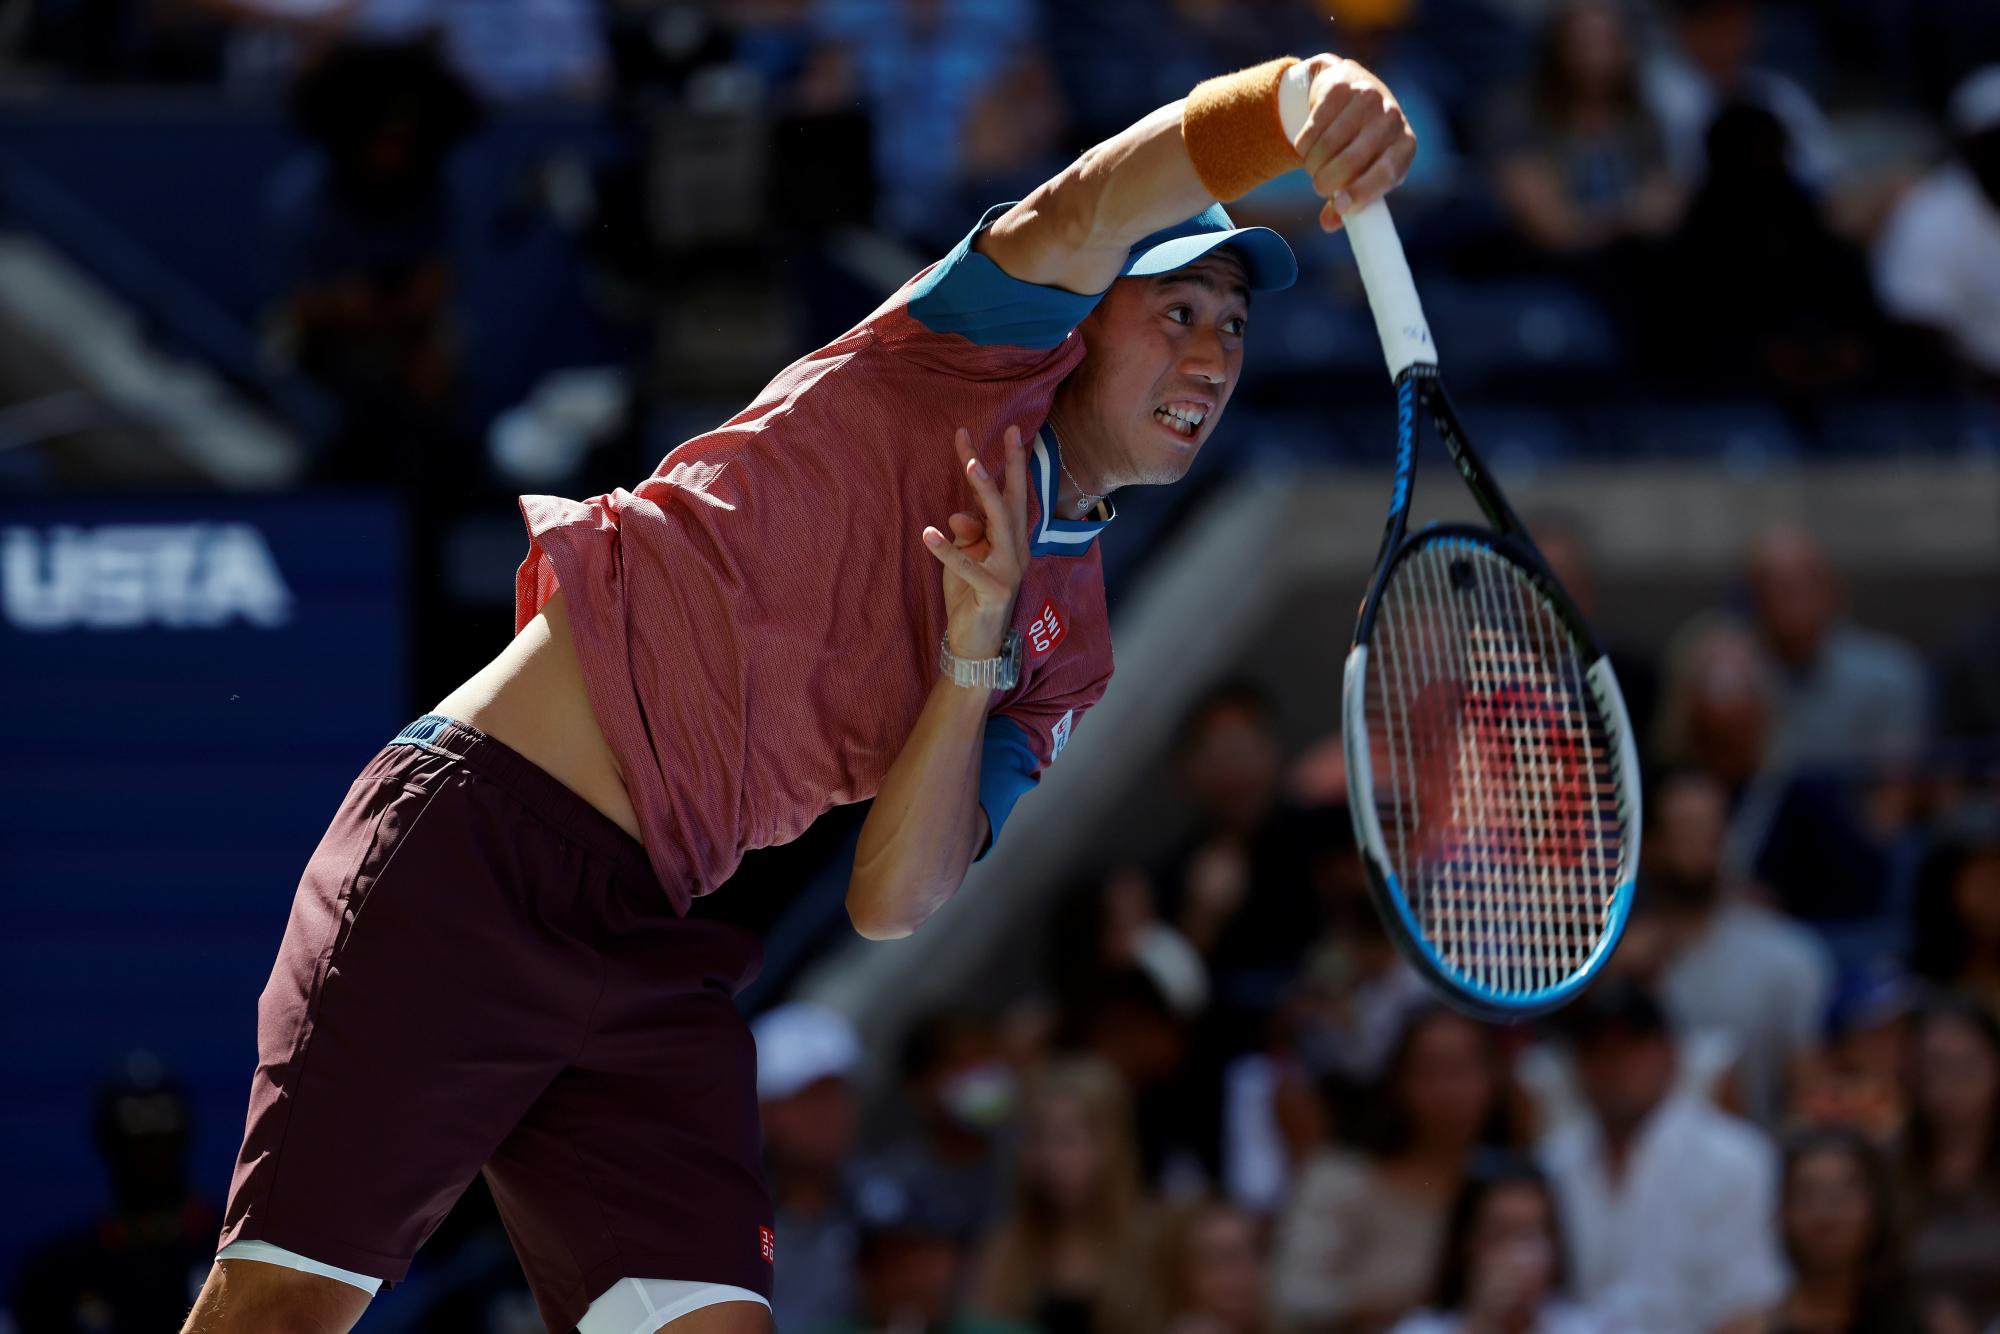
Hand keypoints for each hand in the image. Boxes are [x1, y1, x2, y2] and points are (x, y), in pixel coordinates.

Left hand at [923, 425, 1028, 661]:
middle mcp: (1017, 550)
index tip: (1005, 428)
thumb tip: (958, 514)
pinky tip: (929, 532)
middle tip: (1007, 430)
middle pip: (1013, 500)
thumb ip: (967, 533)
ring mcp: (1009, 571)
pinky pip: (969, 565)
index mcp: (1011, 540)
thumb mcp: (966, 558)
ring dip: (984, 492)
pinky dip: (948, 549)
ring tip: (970, 465)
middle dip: (1010, 464)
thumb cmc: (970, 598)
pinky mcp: (994, 591)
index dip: (1008, 462)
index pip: (1009, 494)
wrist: (976, 646)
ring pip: (1000, 523)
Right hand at [1287, 54, 1417, 231]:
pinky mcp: (1341, 85)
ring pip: (1327, 145)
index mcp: (1404, 146)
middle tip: (1320, 186)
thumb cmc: (1358, 143)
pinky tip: (1308, 144)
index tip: (1341, 205)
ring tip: (1314, 165)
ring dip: (1312, 163)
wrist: (1345, 89)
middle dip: (1327, 181)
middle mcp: (1391, 118)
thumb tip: (1328, 224)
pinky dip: (1304, 143)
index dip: (1362, 192)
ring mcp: (1367, 97)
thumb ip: (1347, 201)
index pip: (1387, 172)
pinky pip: (1313, 126)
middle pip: (1352, 161)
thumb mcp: (1361, 172)